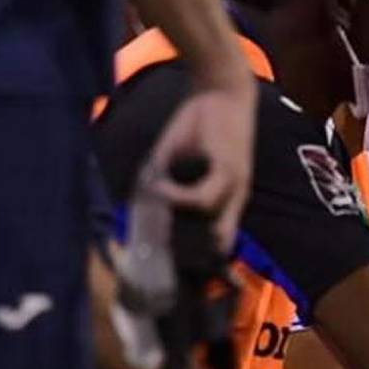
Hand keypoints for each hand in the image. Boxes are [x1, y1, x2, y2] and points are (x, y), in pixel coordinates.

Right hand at [143, 76, 256, 251]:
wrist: (219, 92)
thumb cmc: (195, 129)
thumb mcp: (174, 165)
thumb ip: (160, 190)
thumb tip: (134, 215)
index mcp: (223, 204)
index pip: (216, 247)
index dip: (197, 265)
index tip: (171, 276)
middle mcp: (232, 202)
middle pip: (218, 248)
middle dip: (190, 260)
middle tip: (159, 257)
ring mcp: (234, 189)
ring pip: (211, 229)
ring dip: (177, 223)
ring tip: (153, 202)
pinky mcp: (229, 171)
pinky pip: (203, 198)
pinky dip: (177, 196)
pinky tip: (158, 187)